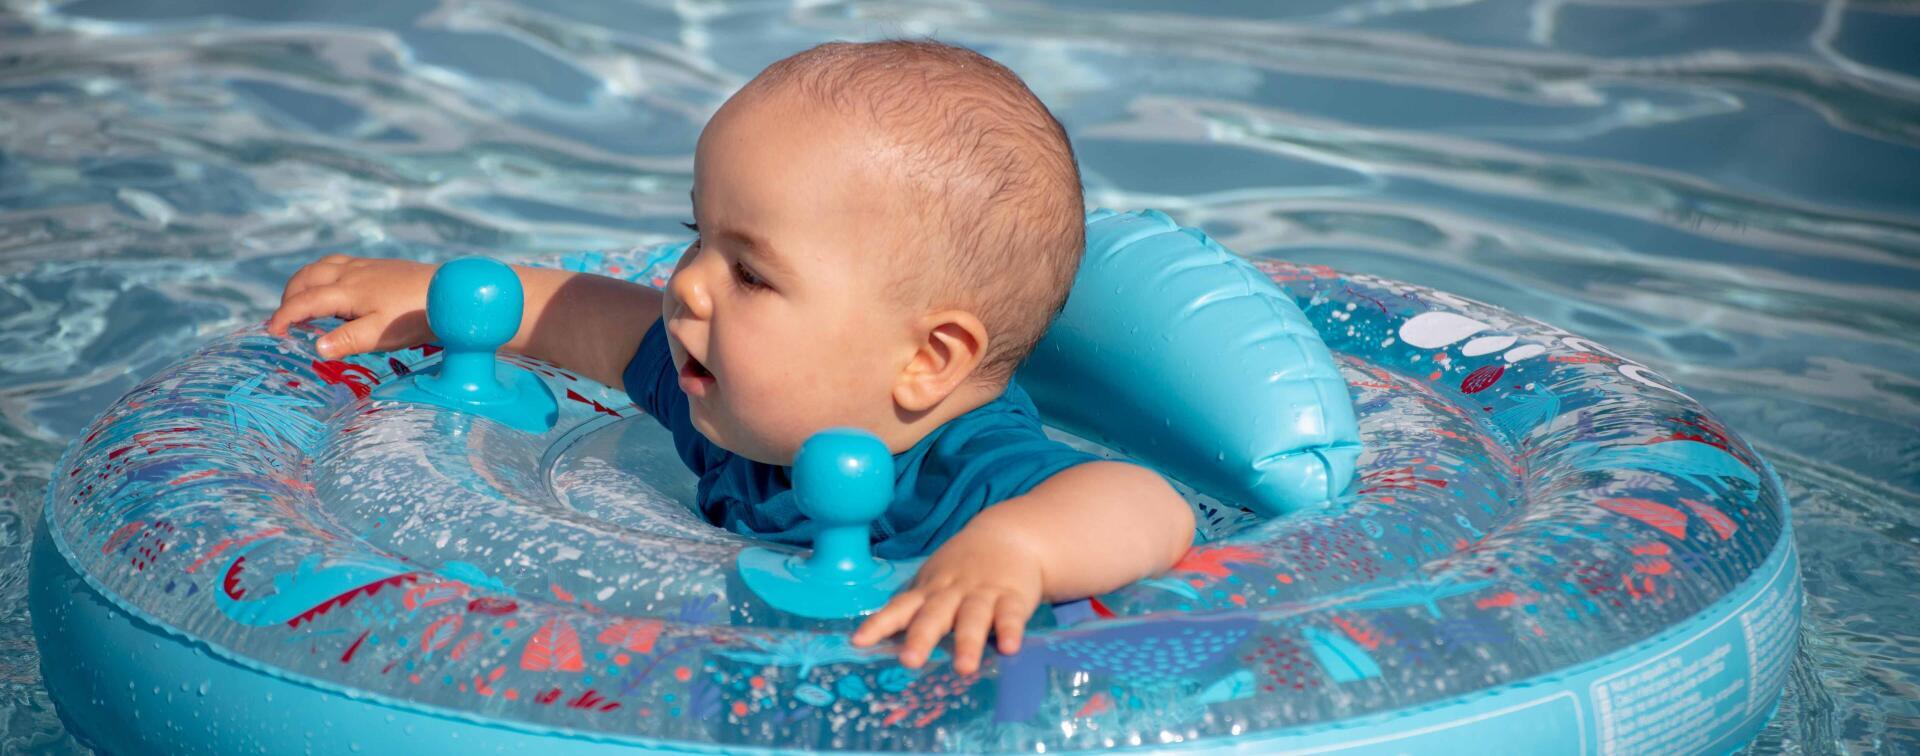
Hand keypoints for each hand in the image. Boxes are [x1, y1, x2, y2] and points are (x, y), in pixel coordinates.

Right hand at [267, 255, 435, 358]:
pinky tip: (335, 291)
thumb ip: (347, 340)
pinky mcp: (378, 267)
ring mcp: (365, 267)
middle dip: (289, 297)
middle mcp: (351, 273)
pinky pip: (339, 264)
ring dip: (304, 283)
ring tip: (302, 304)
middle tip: (284, 320)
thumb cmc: (416, 316)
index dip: (283, 317)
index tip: (271, 333)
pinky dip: (323, 275)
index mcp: (346, 290)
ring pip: (321, 267)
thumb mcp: (381, 334)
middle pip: (306, 278)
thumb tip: (315, 348)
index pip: (303, 302)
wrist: (453, 292)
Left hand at [849, 521, 1043, 674]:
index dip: (879, 624)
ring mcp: (983, 594)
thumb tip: (881, 643)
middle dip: (921, 638)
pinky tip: (1009, 649)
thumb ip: (916, 609)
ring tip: (964, 669)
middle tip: (910, 662)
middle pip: (934, 615)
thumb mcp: (935, 582)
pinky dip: (1010, 630)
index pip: (900, 607)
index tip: (858, 642)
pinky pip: (1010, 615)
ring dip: (967, 642)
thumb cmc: (963, 569)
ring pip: (973, 617)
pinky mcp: (1012, 597)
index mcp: (929, 592)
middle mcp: (952, 593)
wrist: (1008, 535)